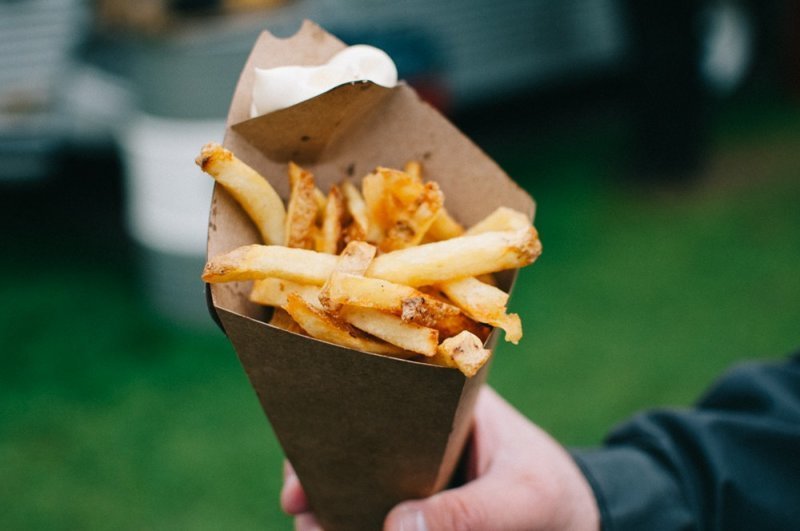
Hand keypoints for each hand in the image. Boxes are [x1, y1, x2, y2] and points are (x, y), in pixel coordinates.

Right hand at [281, 385, 599, 530]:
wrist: (583, 525)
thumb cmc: (558, 495)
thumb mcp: (526, 497)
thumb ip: (475, 512)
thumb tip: (395, 528)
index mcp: (441, 399)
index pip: (371, 396)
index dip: (326, 426)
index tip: (304, 470)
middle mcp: (417, 433)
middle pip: (349, 444)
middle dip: (317, 475)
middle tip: (300, 508)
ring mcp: (414, 476)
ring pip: (356, 488)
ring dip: (330, 510)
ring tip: (315, 530)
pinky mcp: (419, 512)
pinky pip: (379, 518)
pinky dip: (354, 524)